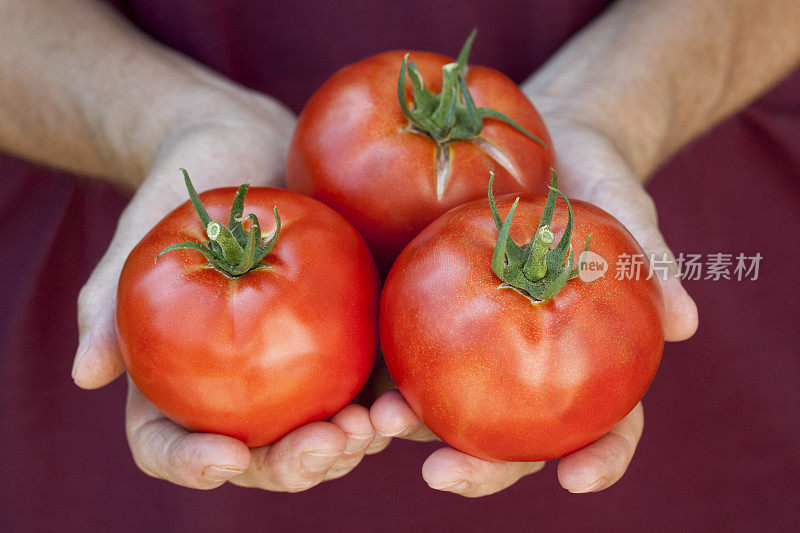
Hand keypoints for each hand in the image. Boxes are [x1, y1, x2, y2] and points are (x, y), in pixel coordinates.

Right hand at [72, 96, 389, 489]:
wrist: (259, 145)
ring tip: (376, 423)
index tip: (226, 456)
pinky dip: (389, 411)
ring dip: (351, 447)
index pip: (171, 444)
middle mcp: (240, 391)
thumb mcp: (146, 226)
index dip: (193, 466)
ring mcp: (299, 374)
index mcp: (178, 379)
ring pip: (321, 440)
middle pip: (260, 458)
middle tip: (326, 444)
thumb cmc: (190, 180)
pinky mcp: (350, 347)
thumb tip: (87, 374)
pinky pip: (370, 392)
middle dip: (294, 465)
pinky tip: (404, 402)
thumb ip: (110, 296)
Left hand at [369, 117, 698, 496]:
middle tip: (443, 472)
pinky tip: (353, 376)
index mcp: (589, 356)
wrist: (539, 136)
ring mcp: (476, 347)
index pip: (608, 423)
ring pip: (449, 411)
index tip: (577, 480)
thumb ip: (648, 255)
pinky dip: (380, 374)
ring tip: (380, 422)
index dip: (600, 458)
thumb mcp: (624, 201)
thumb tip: (685, 323)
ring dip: (413, 430)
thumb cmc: (593, 173)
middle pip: (515, 441)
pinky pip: (405, 353)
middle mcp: (531, 366)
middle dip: (481, 469)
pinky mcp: (429, 317)